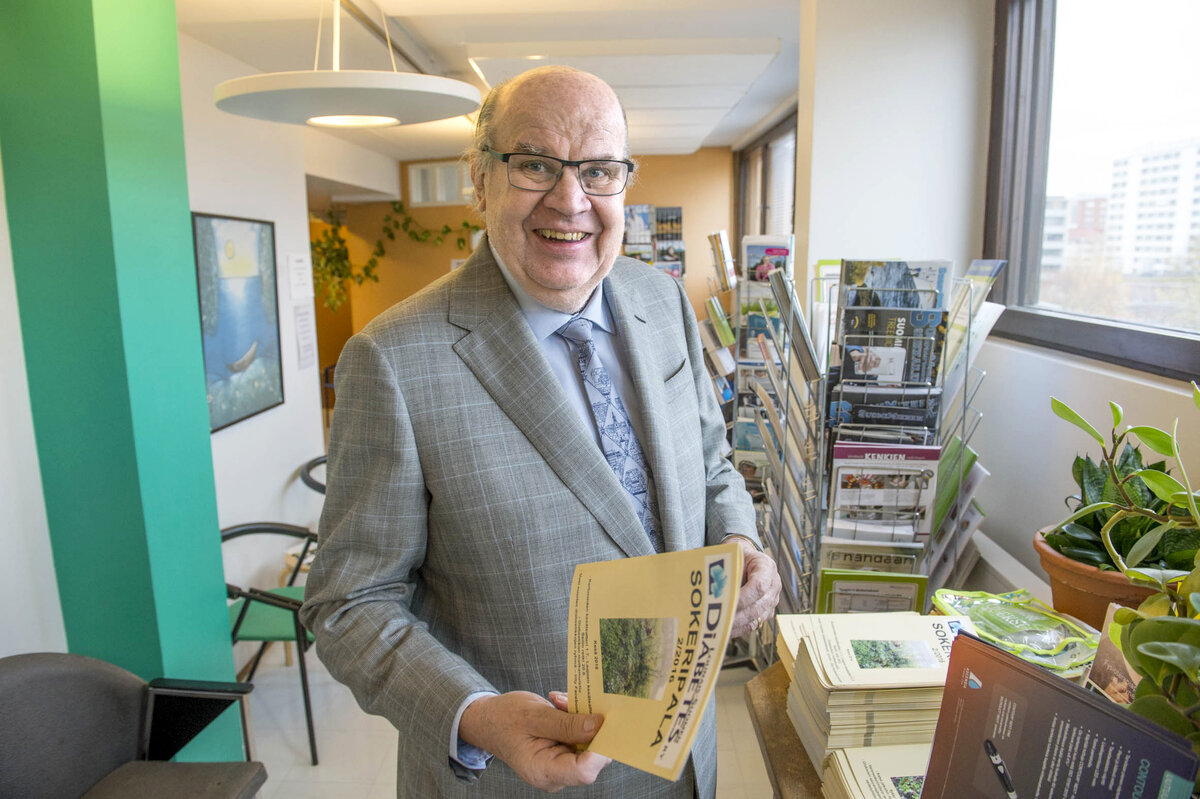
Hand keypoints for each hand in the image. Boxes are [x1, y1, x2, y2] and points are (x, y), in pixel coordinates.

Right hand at [458, 691, 611, 791]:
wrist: (489, 721)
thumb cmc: (505, 718)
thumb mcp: (534, 715)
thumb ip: (566, 724)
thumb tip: (599, 726)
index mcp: (542, 770)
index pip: (583, 770)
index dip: (599, 749)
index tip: (603, 721)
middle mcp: (554, 774)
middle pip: (590, 759)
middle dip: (590, 728)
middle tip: (573, 701)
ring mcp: (559, 766)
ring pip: (588, 746)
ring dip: (581, 720)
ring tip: (560, 702)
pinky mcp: (563, 754)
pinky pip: (580, 739)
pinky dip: (576, 720)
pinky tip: (561, 706)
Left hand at [728, 538, 781, 638]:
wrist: (748, 558)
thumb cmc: (739, 556)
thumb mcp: (734, 555)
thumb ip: (728, 570)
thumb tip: (716, 589)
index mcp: (767, 567)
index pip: (759, 586)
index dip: (744, 598)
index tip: (728, 604)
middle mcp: (773, 585)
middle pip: (757, 606)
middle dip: (737, 616)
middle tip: (719, 621)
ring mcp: (772, 600)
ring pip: (756, 618)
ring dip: (737, 625)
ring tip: (720, 629)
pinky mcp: (767, 611)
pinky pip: (755, 624)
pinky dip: (739, 629)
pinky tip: (725, 631)